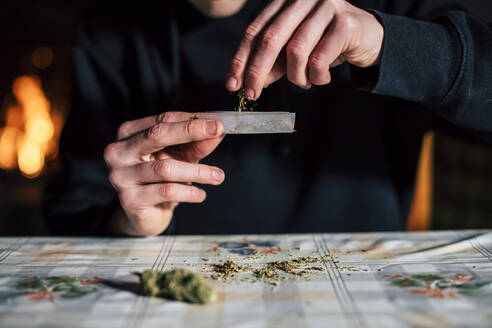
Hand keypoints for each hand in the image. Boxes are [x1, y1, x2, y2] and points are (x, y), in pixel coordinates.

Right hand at [103, 112, 224, 235]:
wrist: (148, 214)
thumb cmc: (163, 179)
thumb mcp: (182, 157)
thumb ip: (197, 144)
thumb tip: (218, 131)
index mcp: (130, 133)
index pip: (163, 120)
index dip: (191, 120)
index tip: (217, 122)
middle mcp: (120, 151)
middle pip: (157, 135)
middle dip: (190, 131)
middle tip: (217, 132)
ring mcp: (121, 175)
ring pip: (165, 168)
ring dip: (197, 171)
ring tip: (218, 176)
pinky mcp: (130, 199)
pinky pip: (166, 191)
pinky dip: (188, 192)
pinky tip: (201, 194)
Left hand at [226, 0, 383, 97]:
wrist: (369, 38)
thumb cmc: (326, 43)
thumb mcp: (294, 53)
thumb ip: (272, 63)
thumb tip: (248, 82)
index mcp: (284, 1)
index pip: (255, 31)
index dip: (241, 59)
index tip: (232, 83)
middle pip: (270, 38)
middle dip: (258, 71)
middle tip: (251, 94)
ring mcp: (325, 6)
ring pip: (296, 51)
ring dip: (296, 77)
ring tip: (304, 83)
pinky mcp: (345, 22)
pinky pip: (319, 59)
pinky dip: (317, 77)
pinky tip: (322, 78)